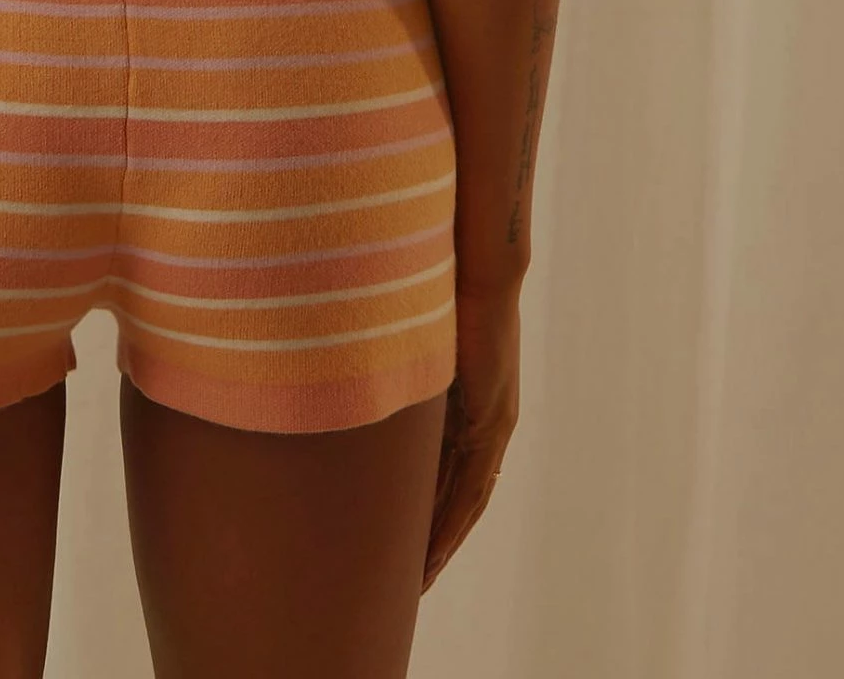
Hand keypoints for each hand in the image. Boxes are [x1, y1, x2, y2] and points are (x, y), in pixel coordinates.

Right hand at [422, 281, 520, 590]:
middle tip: (408, 578)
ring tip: (417, 580)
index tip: (405, 542)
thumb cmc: (435, 285)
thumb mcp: (407, 341)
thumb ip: (391, 367)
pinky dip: (451, 523)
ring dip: (442, 542)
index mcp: (471, 402)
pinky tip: (431, 551)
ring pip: (468, 501)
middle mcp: (491, 419)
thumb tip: (347, 377)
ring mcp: (495, 422)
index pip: (452, 472)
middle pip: (463, 497)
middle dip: (436, 538)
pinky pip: (472, 486)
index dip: (431, 510)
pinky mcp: (493, 422)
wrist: (475, 263)